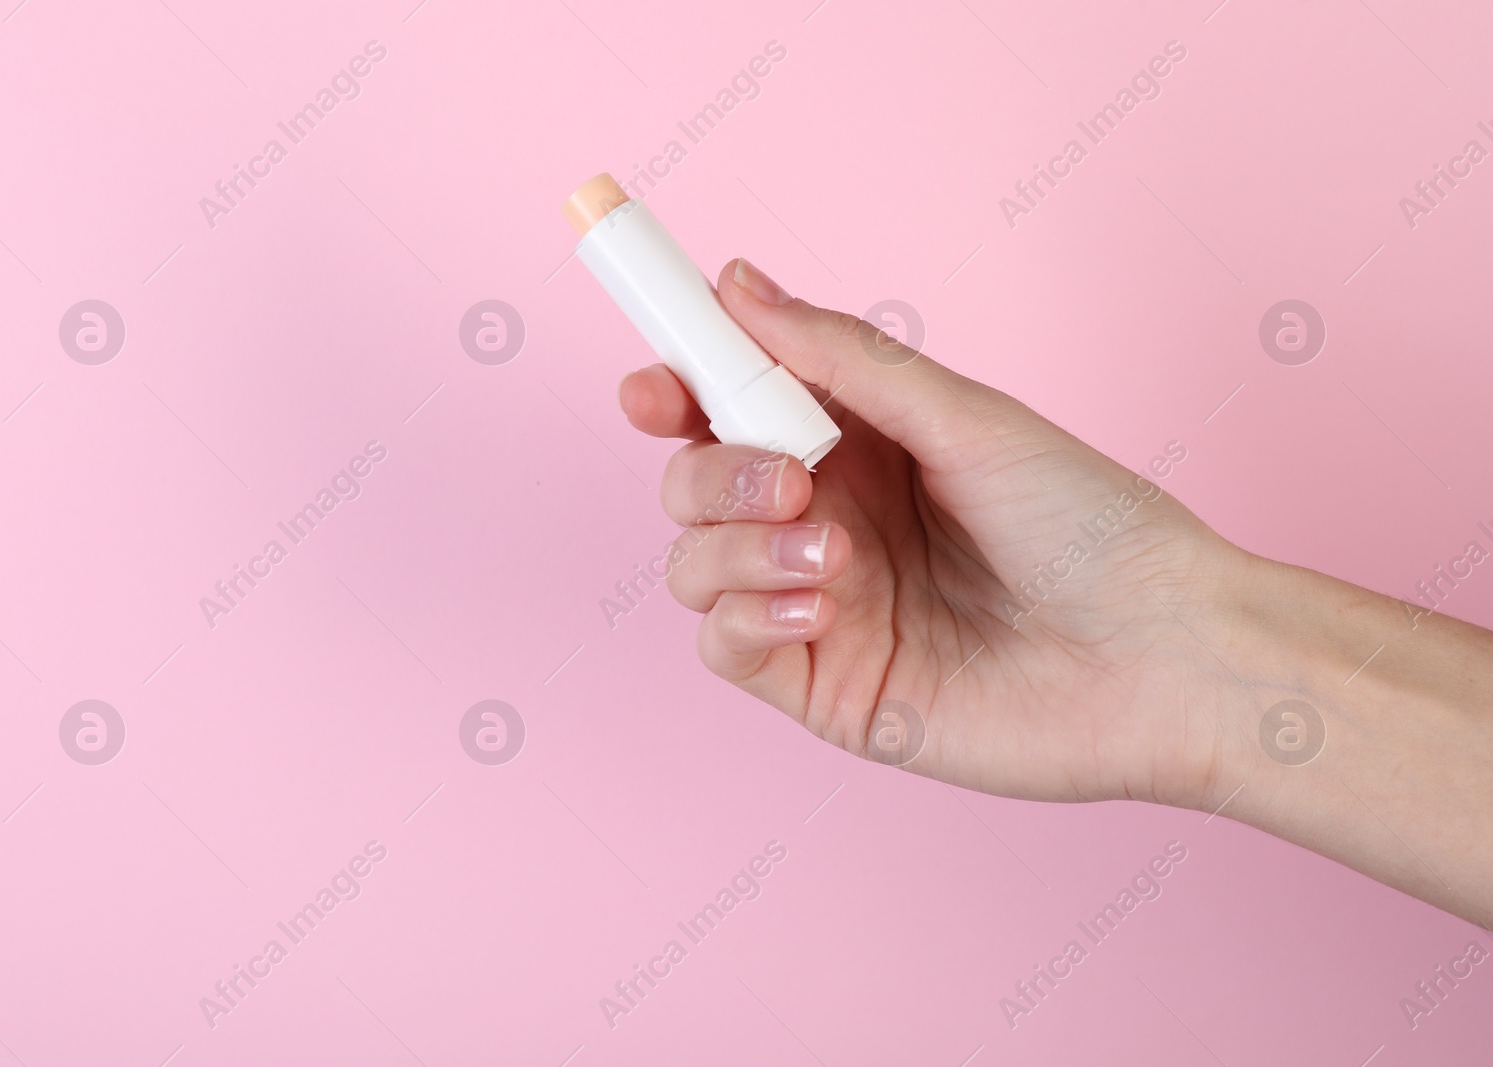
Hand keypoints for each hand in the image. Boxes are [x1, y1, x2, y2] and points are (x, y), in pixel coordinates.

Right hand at [620, 258, 1257, 809]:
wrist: (1163, 659)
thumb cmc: (1092, 526)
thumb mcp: (964, 418)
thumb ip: (840, 358)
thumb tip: (735, 281)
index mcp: (860, 445)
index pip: (732, 408)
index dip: (677, 391)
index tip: (652, 386)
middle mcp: (828, 520)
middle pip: (695, 483)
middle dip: (713, 471)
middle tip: (791, 476)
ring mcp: (820, 606)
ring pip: (694, 564)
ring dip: (736, 545)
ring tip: (831, 553)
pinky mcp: (824, 686)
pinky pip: (722, 645)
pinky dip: (745, 615)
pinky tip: (820, 604)